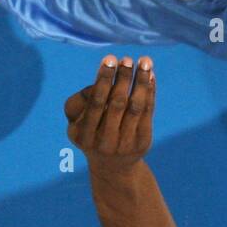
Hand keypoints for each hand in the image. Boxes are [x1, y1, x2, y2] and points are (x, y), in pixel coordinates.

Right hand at [64, 55, 155, 173]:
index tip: (110, 59)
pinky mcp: (143, 142)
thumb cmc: (91, 134)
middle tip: (127, 59)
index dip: (103, 80)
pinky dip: (150, 92)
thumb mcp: (76, 123)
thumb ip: (80, 102)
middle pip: (117, 104)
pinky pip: (148, 112)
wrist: (111, 167)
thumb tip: (101, 81)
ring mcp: (126, 144)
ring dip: (141, 81)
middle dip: (123, 78)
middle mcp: (105, 142)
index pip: (96, 103)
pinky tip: (150, 76)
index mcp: (84, 135)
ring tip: (145, 61)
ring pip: (136, 107)